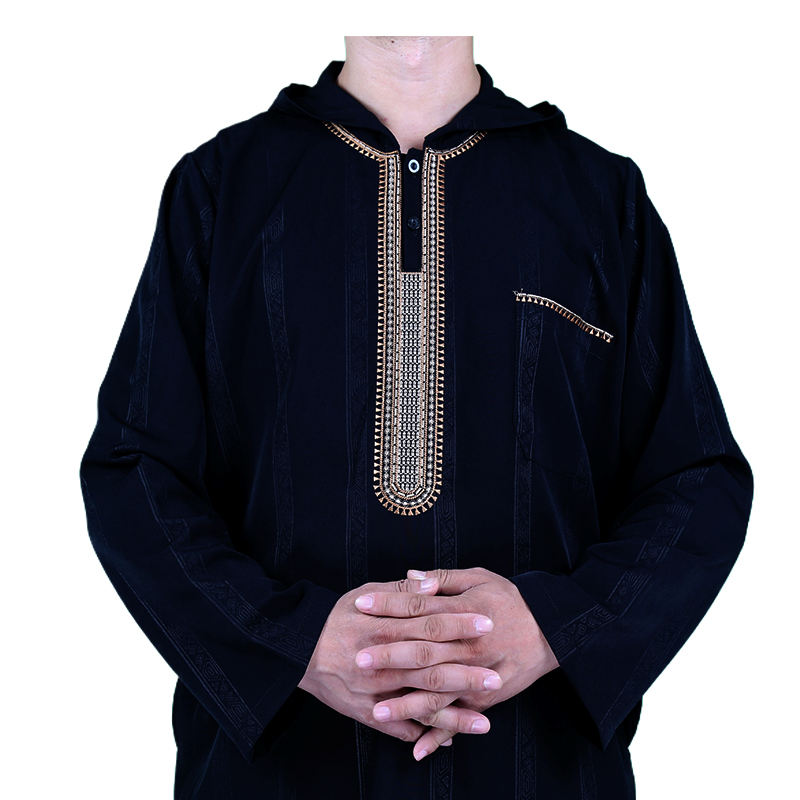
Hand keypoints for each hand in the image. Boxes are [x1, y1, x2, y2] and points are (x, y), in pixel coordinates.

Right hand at [297, 575, 502, 745]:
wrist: (298, 650)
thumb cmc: (336, 617)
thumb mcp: (364, 594)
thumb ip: (400, 591)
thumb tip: (430, 584)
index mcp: (383, 627)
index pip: (429, 623)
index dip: (459, 624)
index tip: (487, 624)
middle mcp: (381, 661)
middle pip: (430, 666)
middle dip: (465, 674)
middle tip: (496, 678)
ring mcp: (375, 691)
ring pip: (419, 704)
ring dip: (453, 714)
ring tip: (485, 722)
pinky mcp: (366, 712)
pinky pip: (400, 727)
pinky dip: (425, 734)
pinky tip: (451, 738)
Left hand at [352, 567, 558, 758]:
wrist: (553, 630)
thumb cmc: (511, 599)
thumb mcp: (480, 578)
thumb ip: (443, 579)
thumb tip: (409, 576)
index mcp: (465, 611)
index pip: (419, 607)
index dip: (388, 605)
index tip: (360, 605)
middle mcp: (470, 645)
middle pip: (424, 651)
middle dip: (390, 657)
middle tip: (357, 661)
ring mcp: (478, 675)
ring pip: (439, 692)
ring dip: (407, 704)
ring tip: (377, 711)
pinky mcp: (486, 698)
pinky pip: (458, 718)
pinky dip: (438, 735)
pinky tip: (416, 748)